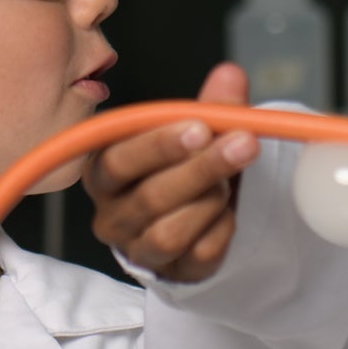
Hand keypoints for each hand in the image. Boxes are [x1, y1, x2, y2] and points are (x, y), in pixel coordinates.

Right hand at [85, 63, 258, 281]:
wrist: (200, 216)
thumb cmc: (186, 166)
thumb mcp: (199, 132)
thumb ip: (213, 106)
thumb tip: (230, 74)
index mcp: (105, 169)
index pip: (118, 159)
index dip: (158, 145)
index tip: (200, 126)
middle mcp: (111, 213)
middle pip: (148, 197)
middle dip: (200, 168)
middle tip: (243, 142)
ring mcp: (136, 248)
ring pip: (169, 233)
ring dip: (210, 202)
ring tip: (233, 181)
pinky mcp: (168, 273)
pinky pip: (196, 256)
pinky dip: (221, 231)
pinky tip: (232, 214)